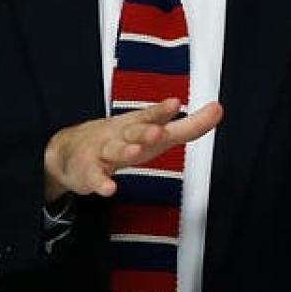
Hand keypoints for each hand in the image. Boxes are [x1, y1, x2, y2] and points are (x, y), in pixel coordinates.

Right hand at [42, 98, 221, 201]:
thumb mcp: (156, 132)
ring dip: (124, 151)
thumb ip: (189, 125)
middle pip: (133, 130)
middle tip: (158, 131)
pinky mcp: (88, 172)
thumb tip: (220, 108)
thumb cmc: (123, 139)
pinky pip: (94, 178)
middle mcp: (121, 134)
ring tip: (135, 151)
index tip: (175, 103)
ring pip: (114, 151)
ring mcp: (102, 152)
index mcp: (138, 124)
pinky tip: (109, 189)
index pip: (151, 115)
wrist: (70, 151)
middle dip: (144, 130)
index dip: (162, 110)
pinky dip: (101, 183)